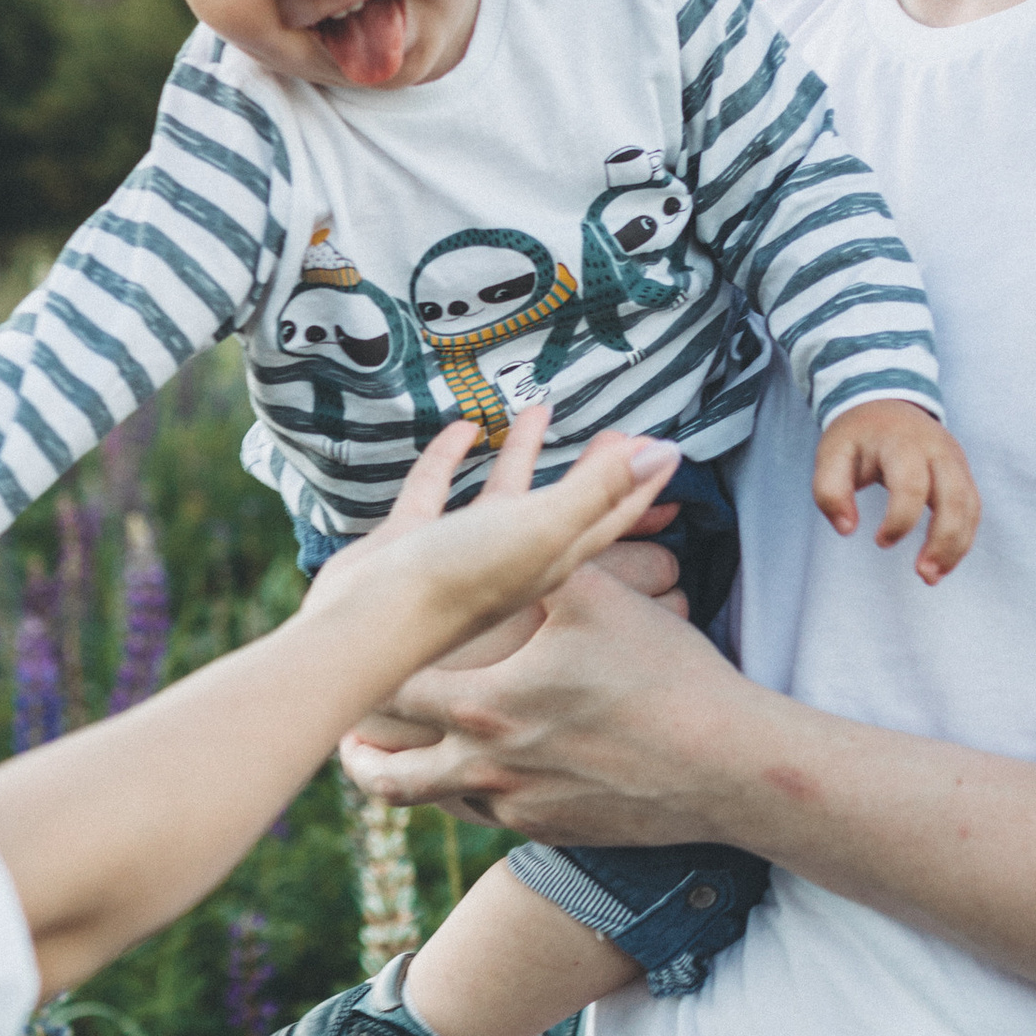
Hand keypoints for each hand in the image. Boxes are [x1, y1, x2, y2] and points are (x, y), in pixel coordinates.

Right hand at [338, 427, 690, 748]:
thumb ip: (598, 488)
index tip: (666, 449)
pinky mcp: (412, 541)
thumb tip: (663, 450)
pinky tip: (460, 430)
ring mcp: (463, 550)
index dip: (641, 484)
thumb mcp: (543, 526)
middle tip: (616, 434)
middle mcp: (513, 556)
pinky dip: (451, 459)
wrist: (369, 623)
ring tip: (539, 413)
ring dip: (525, 457)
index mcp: (553, 556)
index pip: (611, 515)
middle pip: (568, 506)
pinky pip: (439, 490)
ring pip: (505, 494)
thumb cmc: (461, 582)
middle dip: (594, 472)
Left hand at [339, 545, 756, 839]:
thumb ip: (547, 547)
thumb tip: (528, 487)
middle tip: (342, 728)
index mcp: (484, 704)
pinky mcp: (547, 832)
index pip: (391, 691)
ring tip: (385, 760)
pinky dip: (463, 796)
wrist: (730, 769)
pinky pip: (483, 818)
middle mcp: (486, 766)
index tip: (345, 664)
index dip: (361, 677)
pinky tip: (467, 775)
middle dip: (361, 747)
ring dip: (403, 779)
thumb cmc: (666, 676)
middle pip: (389, 769)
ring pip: (431, 802)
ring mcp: (515, 808)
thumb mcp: (597, 598)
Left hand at [812, 399, 980, 581]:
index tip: (879, 541)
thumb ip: (830, 491)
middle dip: (943, 541)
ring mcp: (955, 460)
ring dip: (957, 547)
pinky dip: (963, 539)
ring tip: (932, 577)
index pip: (911, 485)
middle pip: (955, 498)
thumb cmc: (856, 436)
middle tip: (923, 575)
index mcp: (902, 443)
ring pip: (970, 507)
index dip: (899, 520)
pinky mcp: (962, 472)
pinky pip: (973, 509)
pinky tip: (942, 562)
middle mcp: (937, 450)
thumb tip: (847, 529)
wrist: (886, 402)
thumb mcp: (831, 454)